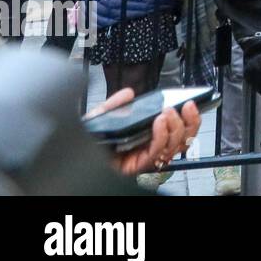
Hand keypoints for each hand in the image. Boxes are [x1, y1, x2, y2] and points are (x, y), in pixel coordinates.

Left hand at [87, 88, 201, 176]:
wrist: (69, 158)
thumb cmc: (86, 142)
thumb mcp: (100, 117)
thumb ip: (115, 105)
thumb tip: (129, 94)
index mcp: (144, 135)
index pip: (174, 129)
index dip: (187, 118)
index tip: (191, 103)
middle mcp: (148, 147)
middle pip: (182, 139)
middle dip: (190, 122)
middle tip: (188, 107)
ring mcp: (145, 157)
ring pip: (175, 147)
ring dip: (177, 128)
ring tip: (169, 113)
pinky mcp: (137, 166)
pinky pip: (157, 152)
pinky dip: (162, 136)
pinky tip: (159, 123)